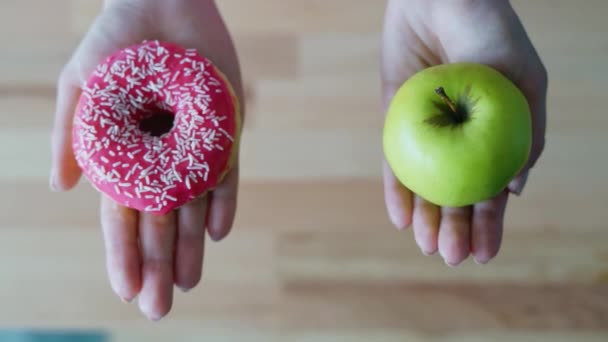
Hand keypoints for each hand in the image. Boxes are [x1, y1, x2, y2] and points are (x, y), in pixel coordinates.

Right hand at [50, 0, 242, 319]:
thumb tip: (61, 187)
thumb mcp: (81, 86)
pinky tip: (217, 231)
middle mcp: (162, 161)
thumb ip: (71, 134)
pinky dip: (222, 201)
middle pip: (160, 223)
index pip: (122, 217)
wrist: (160, 3)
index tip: (125, 289)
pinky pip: (226, 173)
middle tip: (158, 308)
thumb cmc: (114, 43)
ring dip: (192, 246)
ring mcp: (195, 150)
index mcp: (126, 158)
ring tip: (188, 283)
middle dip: (158, 264)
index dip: (122, 253)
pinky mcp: (225, 132)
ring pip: (194, 208)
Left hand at [381, 0, 546, 264]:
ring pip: (426, 184)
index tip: (485, 255)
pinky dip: (396, 190)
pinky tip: (399, 217)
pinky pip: (394, 162)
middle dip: (455, 230)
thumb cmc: (486, 29)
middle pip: (457, 193)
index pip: (493, 187)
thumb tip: (514, 190)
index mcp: (497, 132)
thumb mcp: (519, 76)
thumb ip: (526, 131)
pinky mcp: (396, 120)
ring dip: (426, 218)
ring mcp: (427, 131)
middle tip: (451, 258)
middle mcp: (461, 137)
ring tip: (426, 246)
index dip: (489, 222)